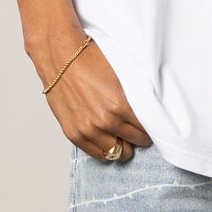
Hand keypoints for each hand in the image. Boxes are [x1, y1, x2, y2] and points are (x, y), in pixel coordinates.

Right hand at [39, 31, 152, 162]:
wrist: (60, 56)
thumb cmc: (91, 59)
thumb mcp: (122, 74)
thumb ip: (136, 95)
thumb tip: (149, 110)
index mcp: (121, 104)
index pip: (147, 128)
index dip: (151, 126)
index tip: (151, 124)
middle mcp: (106, 121)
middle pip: (135, 142)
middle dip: (139, 135)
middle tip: (138, 128)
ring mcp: (89, 130)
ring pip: (118, 153)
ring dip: (124, 146)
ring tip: (124, 136)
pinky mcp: (74, 134)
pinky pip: (97, 155)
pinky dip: (106, 150)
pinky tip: (109, 139)